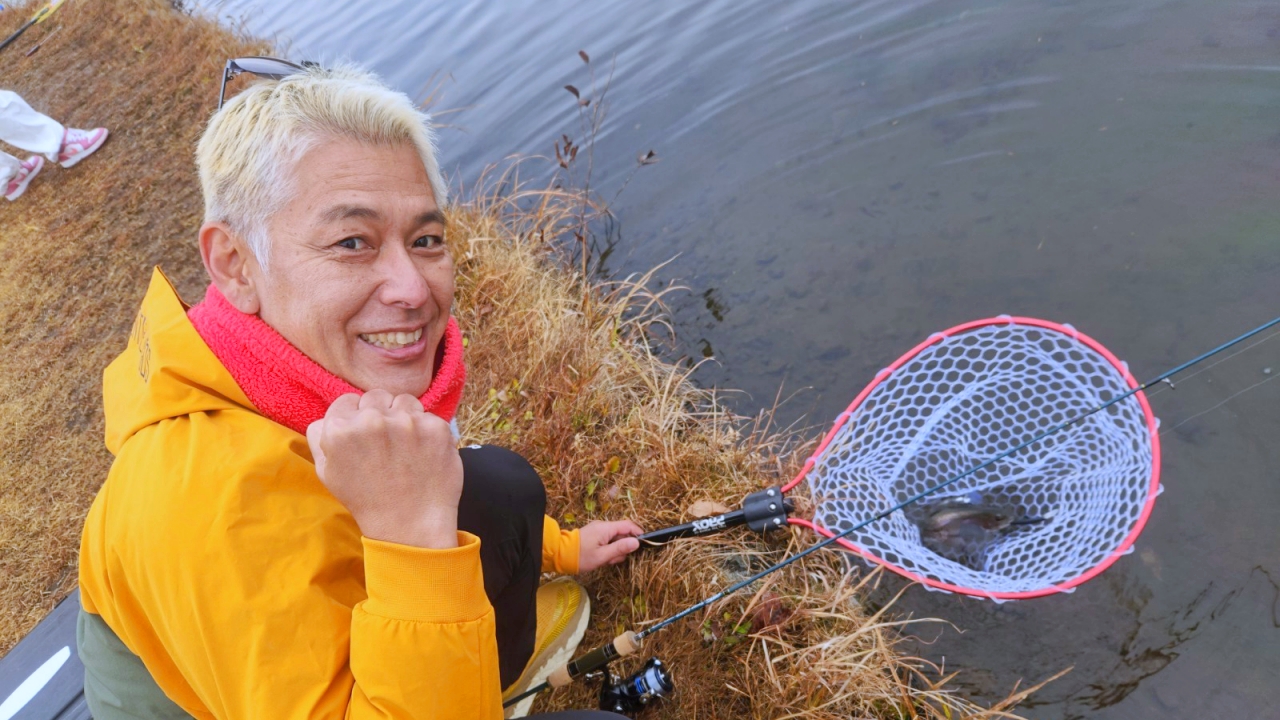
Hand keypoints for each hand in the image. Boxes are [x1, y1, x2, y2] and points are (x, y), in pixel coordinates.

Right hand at [307, 390, 461, 548]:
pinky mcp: (435, 427)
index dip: (355, 419)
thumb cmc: (366, 500)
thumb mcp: (327, 472)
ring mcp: (406, 422)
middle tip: (385, 444)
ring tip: (404, 446)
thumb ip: (320, 437)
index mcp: (339, 429)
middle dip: (379, 414)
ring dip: (403, 417)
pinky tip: (422, 453)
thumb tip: (330, 416)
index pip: (346, 401)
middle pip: (375, 397)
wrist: (410, 525)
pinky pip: (428, 416)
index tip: (364, 437)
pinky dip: (426, 431)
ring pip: (403, 400)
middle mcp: (372, 419)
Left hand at [577, 520, 642, 572]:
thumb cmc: (581, 557)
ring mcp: (598, 530)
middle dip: (623, 547)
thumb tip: (637, 542)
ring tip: (606, 560)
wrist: (560, 555)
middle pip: (622, 534)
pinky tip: (602, 558)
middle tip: (614, 559)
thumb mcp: (602, 556)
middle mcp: (603, 526)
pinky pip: (608, 541)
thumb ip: (620, 548)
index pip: (628, 525)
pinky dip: (609, 550)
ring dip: (615, 550)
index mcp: (606, 528)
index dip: (638, 533)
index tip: (644, 544)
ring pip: (615, 539)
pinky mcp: (595, 535)